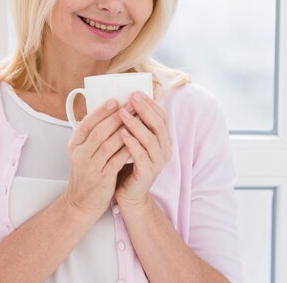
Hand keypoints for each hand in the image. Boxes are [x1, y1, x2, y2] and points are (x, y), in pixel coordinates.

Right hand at [63, 99, 132, 217]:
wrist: (81, 203)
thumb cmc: (86, 173)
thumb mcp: (82, 152)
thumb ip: (92, 136)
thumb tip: (110, 112)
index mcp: (74, 145)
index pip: (86, 124)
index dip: (100, 111)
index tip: (114, 100)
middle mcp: (79, 155)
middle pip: (99, 132)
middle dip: (116, 117)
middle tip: (131, 106)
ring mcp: (90, 168)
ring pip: (109, 145)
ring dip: (125, 130)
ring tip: (137, 120)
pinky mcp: (103, 179)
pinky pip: (118, 160)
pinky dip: (128, 148)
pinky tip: (138, 140)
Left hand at [115, 91, 172, 206]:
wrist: (129, 194)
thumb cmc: (129, 164)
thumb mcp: (135, 141)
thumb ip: (135, 125)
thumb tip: (127, 101)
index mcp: (164, 140)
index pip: (162, 116)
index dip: (150, 104)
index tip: (136, 92)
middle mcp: (165, 149)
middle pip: (158, 124)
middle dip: (144, 109)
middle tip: (131, 98)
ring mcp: (159, 162)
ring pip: (150, 138)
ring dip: (136, 124)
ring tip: (122, 113)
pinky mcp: (149, 173)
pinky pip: (141, 155)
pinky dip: (132, 142)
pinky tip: (121, 133)